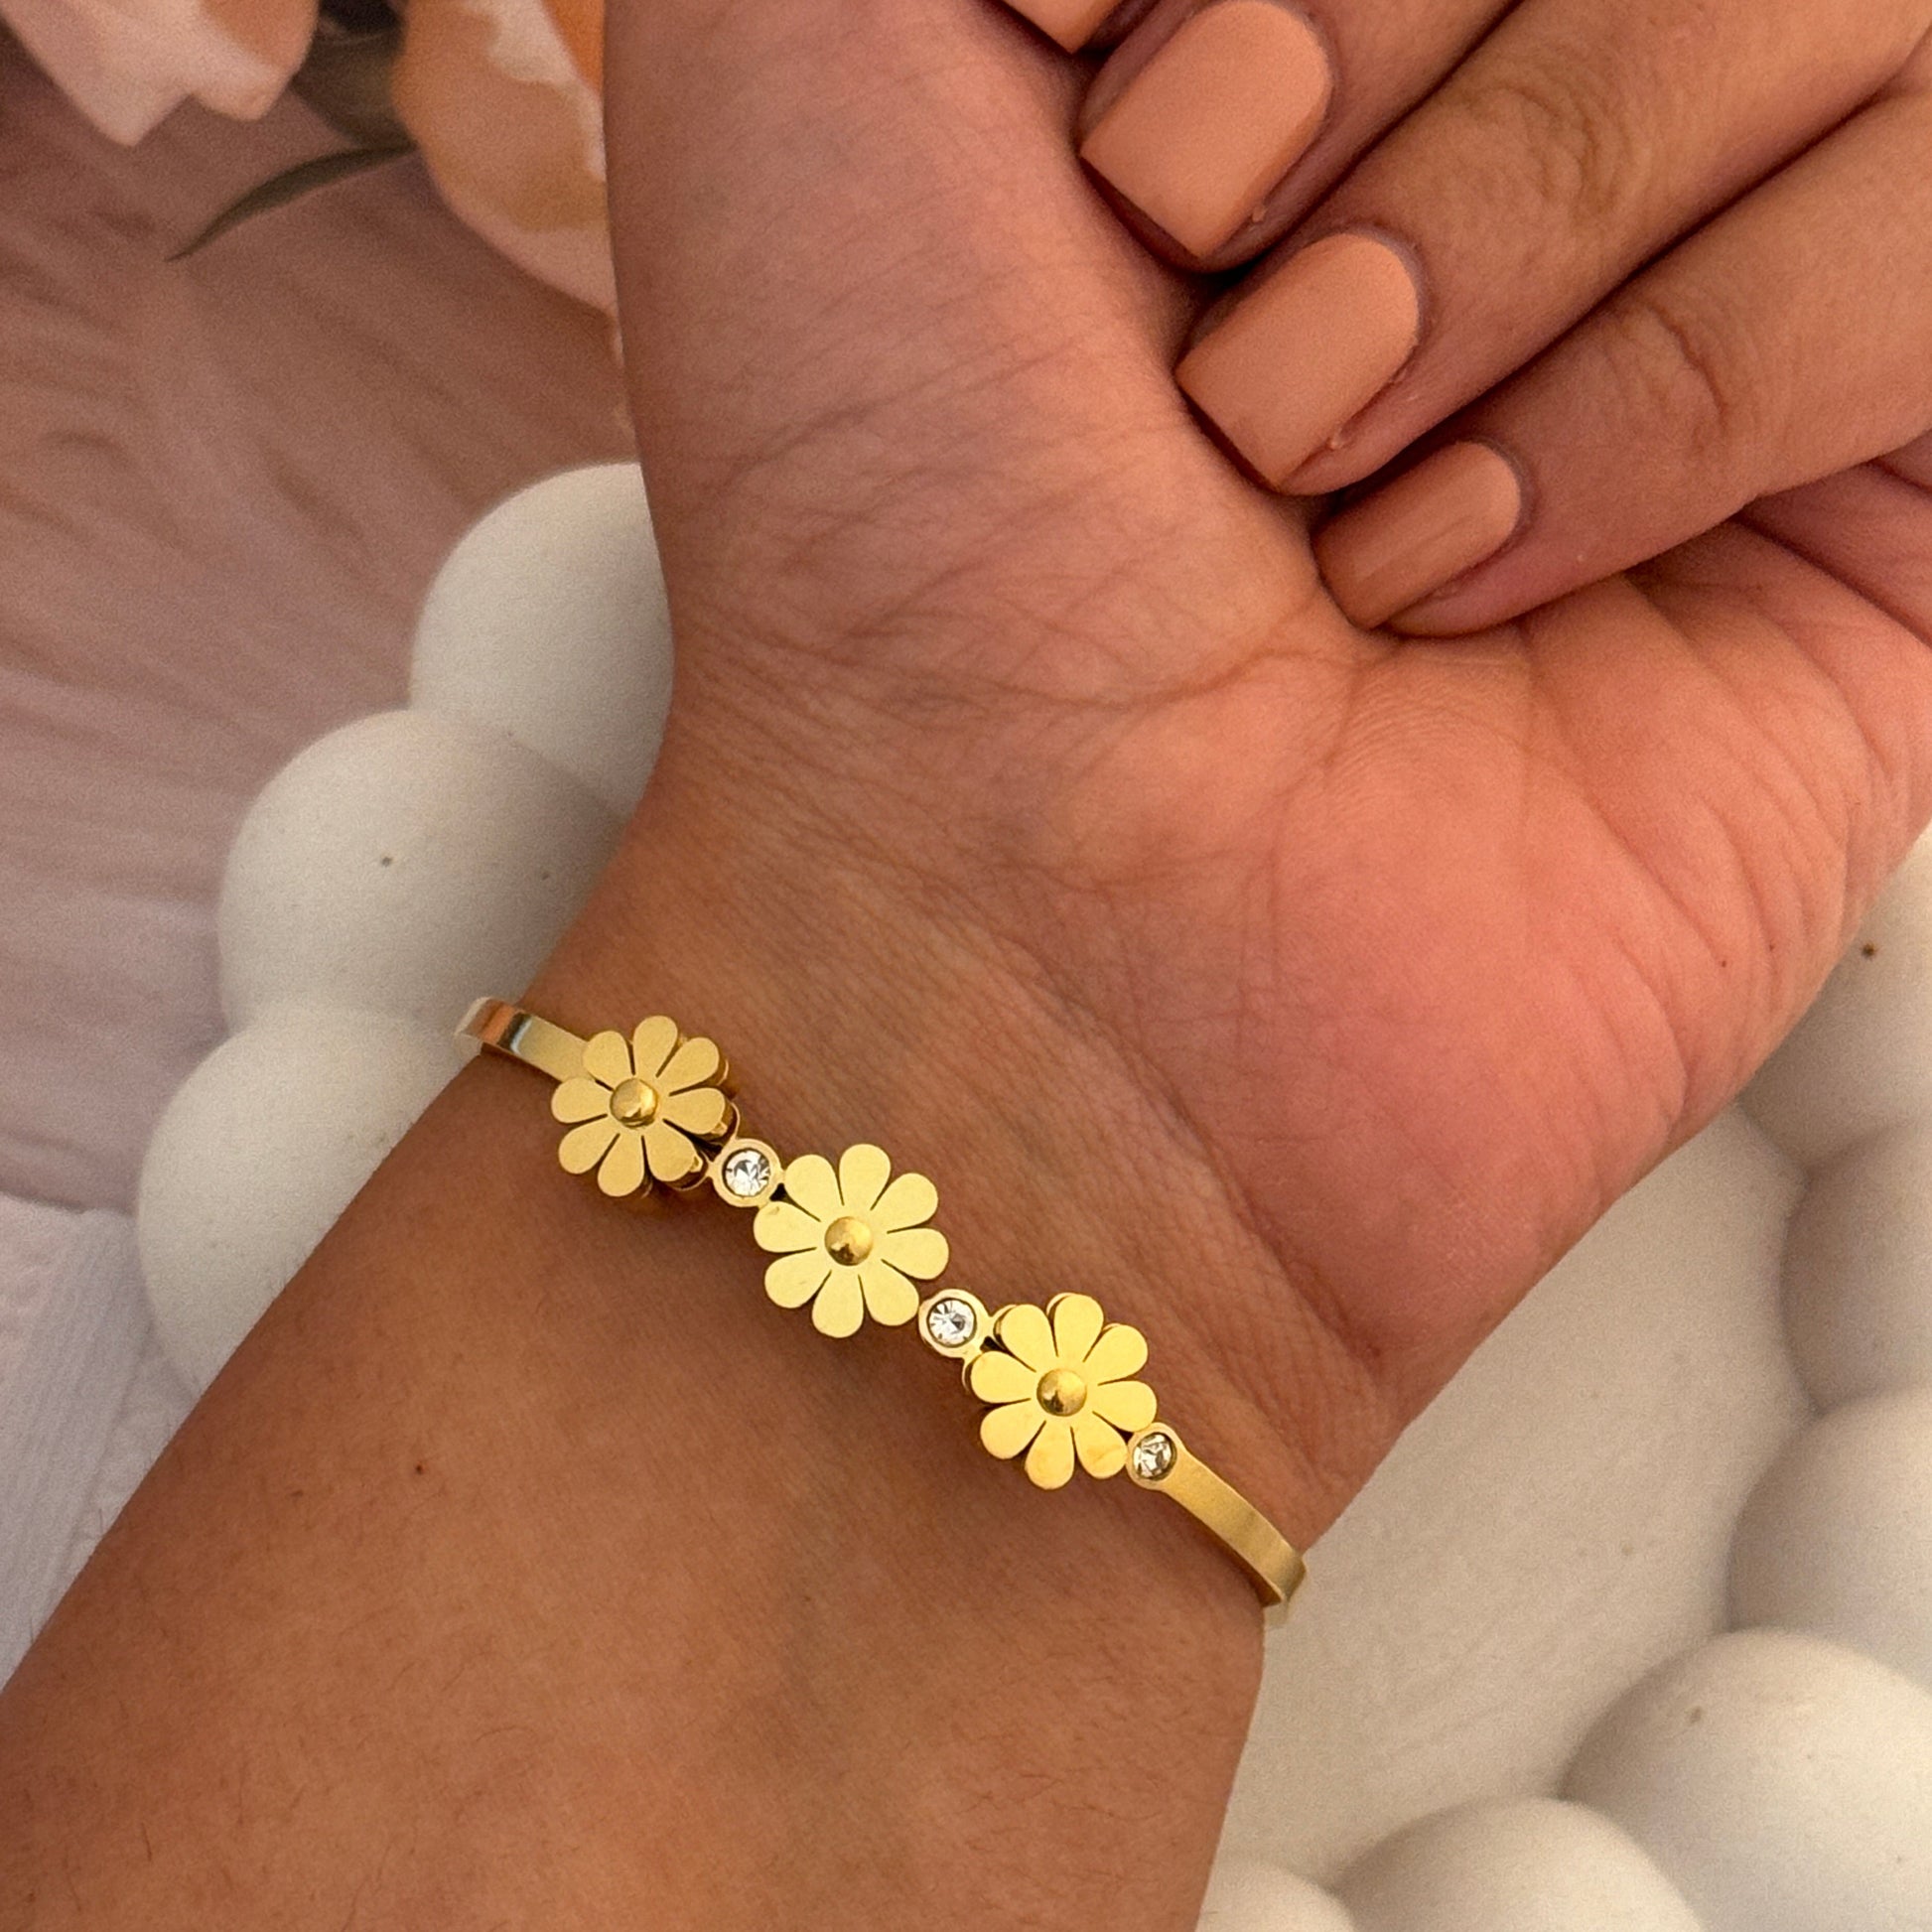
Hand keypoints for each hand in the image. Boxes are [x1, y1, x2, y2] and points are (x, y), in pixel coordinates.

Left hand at [592, 0, 1931, 1540]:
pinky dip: (1680, 396)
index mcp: (1327, 6)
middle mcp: (1555, 120)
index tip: (1109, 104)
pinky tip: (1476, 576)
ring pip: (1856, 13)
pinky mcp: (1897, 498)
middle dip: (1409, 50)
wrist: (1018, 916)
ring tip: (1326, 473)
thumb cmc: (891, 493)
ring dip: (1528, 229)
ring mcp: (1747, 294)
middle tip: (1221, 324)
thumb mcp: (823, 26)